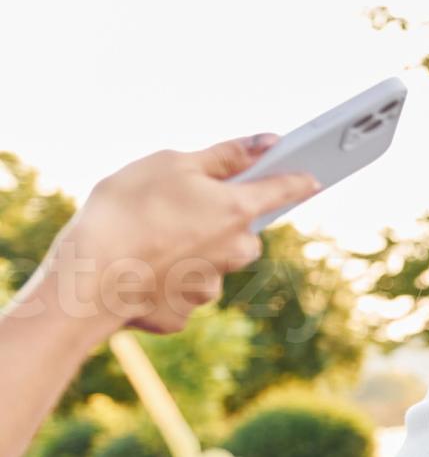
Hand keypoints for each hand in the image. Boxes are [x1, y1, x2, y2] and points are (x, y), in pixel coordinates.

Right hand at [25, 141, 316, 339]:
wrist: (86, 277)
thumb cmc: (126, 210)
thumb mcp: (171, 164)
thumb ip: (225, 155)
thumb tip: (268, 143)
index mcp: (237, 210)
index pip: (285, 190)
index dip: (298, 180)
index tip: (313, 178)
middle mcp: (234, 252)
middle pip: (244, 236)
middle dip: (222, 224)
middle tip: (181, 211)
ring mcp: (209, 287)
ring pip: (212, 266)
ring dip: (191, 255)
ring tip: (149, 240)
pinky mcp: (181, 313)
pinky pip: (179, 291)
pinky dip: (163, 281)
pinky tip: (137, 271)